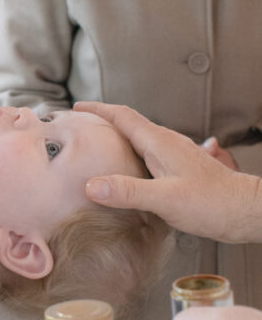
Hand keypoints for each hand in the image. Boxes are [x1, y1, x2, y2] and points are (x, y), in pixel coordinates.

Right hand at [74, 102, 260, 243]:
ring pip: (139, 138)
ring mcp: (175, 154)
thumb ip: (128, 191)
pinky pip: (148, 153)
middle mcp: (167, 143)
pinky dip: (130, 154)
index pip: (123, 116)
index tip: (75, 108)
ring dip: (117, 137)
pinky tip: (127, 171)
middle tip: (79, 127)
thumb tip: (91, 185)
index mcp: (160, 143)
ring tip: (96, 147)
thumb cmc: (211, 204)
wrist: (245, 211)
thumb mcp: (165, 199)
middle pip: (129, 123)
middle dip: (102, 121)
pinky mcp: (180, 167)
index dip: (98, 109)